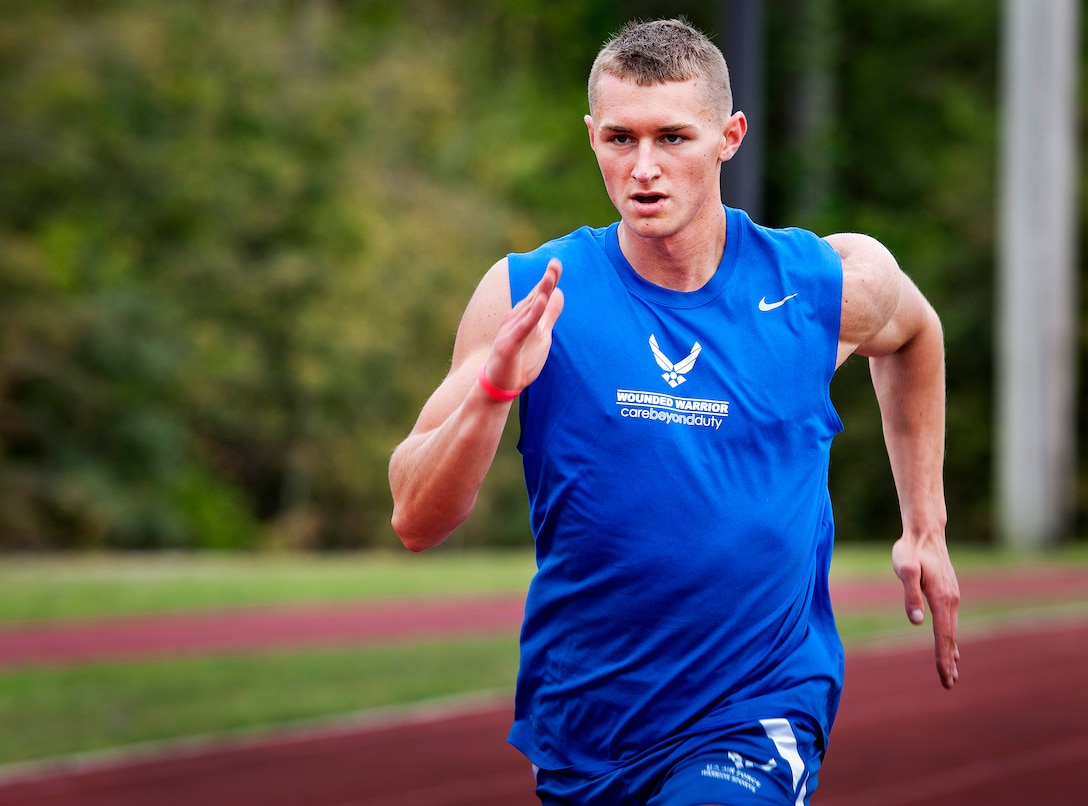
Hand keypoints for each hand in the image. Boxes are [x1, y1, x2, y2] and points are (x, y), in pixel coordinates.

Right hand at [483, 258, 563, 391]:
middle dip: (545, 281)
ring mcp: (511, 331)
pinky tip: (541, 304)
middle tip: (555, 263)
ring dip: (540, 293)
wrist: (500, 384)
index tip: (557, 263)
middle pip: (535, 297)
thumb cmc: (520, 359)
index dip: (548, 279)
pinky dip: (532, 315)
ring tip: (550, 277)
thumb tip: (559, 292)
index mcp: (524, 315)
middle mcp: (516, 319)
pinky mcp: (508, 345)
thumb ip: (549, 314)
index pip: (539, 295)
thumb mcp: (541, 335)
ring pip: (529, 310)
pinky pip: (523, 328)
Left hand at [892, 533, 960, 688]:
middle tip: (949, 684)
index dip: (943, 658)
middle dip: (949, 662)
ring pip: (952, 630)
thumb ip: (910, 595)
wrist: (925, 532)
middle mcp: (951, 600)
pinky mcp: (948, 592)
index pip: (943, 635)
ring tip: (951, 673)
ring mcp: (952, 596)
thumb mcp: (905, 570)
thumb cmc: (910, 550)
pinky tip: (951, 647)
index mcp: (941, 598)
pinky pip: (951, 621)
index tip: (944, 677)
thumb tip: (916, 622)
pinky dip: (951, 638)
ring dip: (951, 652)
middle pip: (950, 637)